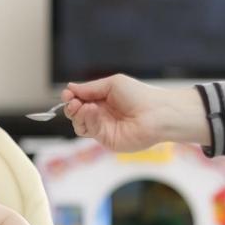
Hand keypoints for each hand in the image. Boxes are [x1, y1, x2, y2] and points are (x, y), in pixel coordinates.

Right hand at [61, 74, 208, 151]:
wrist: (157, 113)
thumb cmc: (139, 95)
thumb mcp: (112, 84)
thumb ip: (90, 88)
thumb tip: (70, 87)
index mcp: (102, 100)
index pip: (80, 100)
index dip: (71, 97)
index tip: (67, 94)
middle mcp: (101, 115)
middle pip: (76, 113)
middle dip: (71, 106)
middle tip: (72, 101)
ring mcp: (102, 128)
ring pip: (79, 124)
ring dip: (77, 114)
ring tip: (82, 105)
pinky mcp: (105, 139)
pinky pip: (89, 130)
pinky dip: (87, 119)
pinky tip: (92, 110)